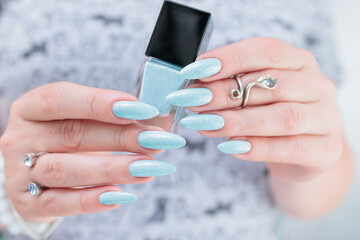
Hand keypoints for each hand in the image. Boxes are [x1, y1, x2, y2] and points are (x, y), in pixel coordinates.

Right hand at [0, 82, 174, 222]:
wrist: (37, 173)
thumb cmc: (69, 139)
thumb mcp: (86, 121)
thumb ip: (122, 117)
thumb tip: (163, 119)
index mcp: (31, 108)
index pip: (60, 99)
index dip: (99, 102)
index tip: (138, 107)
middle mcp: (20, 138)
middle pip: (71, 135)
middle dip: (119, 137)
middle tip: (156, 140)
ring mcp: (19, 173)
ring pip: (66, 170)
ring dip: (112, 168)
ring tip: (148, 167)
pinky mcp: (29, 203)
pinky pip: (61, 203)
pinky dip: (92, 200)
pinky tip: (121, 195)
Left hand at [180, 36, 342, 181]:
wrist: (304, 154)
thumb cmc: (272, 117)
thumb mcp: (255, 96)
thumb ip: (233, 87)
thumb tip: (195, 85)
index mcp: (300, 62)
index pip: (267, 51)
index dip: (230, 58)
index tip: (197, 69)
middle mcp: (318, 85)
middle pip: (272, 84)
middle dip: (227, 92)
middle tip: (194, 100)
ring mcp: (326, 118)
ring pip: (283, 117)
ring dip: (238, 121)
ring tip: (206, 124)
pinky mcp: (326, 150)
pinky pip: (291, 148)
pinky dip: (258, 148)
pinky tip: (230, 148)